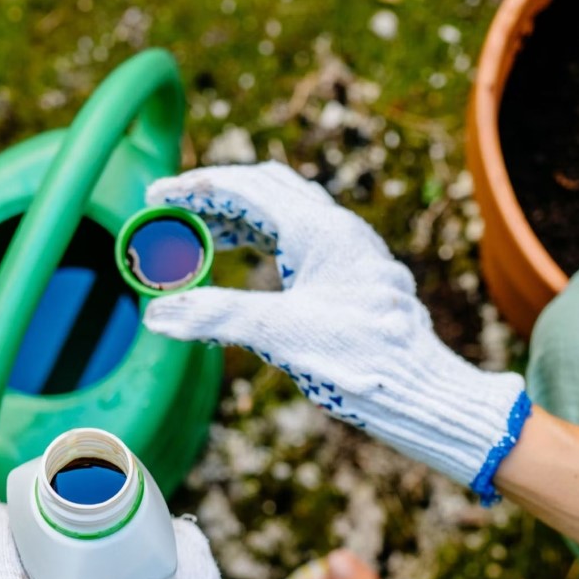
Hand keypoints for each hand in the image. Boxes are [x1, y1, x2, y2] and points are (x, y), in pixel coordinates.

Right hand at [142, 161, 529, 501]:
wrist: (423, 391)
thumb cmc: (361, 361)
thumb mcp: (280, 335)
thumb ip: (216, 317)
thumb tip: (157, 314)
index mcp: (321, 230)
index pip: (246, 187)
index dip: (194, 187)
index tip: (155, 195)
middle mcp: (341, 230)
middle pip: (267, 190)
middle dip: (215, 197)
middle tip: (172, 213)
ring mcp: (353, 252)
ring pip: (288, 215)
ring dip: (239, 220)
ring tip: (199, 240)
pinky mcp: (357, 277)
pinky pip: (304, 241)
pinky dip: (266, 243)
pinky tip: (251, 268)